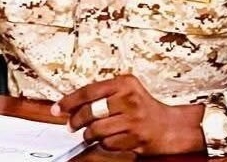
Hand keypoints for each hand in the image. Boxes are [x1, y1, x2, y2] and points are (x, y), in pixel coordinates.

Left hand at [52, 74, 205, 154]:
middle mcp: (129, 99)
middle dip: (76, 121)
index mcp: (125, 83)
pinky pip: (107, 144)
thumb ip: (103, 93)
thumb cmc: (143, 107)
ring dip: (88, 135)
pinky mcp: (135, 138)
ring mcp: (133, 120)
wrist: (168, 126)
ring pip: (96, 130)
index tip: (58, 108)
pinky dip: (102, 144)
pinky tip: (106, 139)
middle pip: (90, 112)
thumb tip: (72, 104)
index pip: (89, 91)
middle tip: (71, 125)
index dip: (69, 101)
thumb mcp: (126, 90)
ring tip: (89, 134)